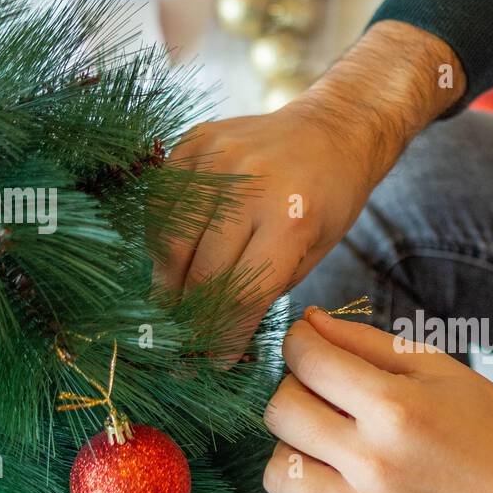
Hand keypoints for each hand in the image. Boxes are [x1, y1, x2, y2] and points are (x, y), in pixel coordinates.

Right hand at [154, 21, 463, 352]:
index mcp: (290, 219)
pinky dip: (160, 237)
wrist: (333, 127)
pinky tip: (172, 258)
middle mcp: (249, 185)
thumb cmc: (330, 199)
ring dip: (166, 282)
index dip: (221, 336)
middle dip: (189, 317)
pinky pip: (160, 202)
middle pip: (198, 271)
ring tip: (172, 308)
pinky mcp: (193, 142)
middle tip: (182, 346)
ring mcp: (216, 158)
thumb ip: (265, 290)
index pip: (240, 294)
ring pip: (169, 239)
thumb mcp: (313, 253)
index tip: (212, 364)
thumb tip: (218, 339)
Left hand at [261, 308, 492, 492]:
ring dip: (291, 449)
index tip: (308, 346)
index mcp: (396, 408)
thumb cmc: (486, 422)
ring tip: (321, 442)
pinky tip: (327, 484)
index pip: (307, 361)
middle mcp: (376, 462)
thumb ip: (365, 342)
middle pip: (281, 413)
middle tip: (319, 392)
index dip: (298, 344)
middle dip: (292, 390)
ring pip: (277, 473)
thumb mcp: (436, 366)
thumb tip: (307, 321)